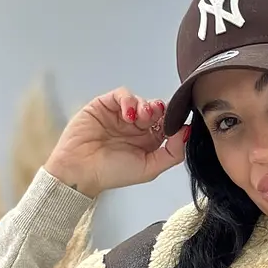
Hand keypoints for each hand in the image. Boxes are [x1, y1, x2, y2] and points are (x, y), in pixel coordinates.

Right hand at [45, 88, 188, 196]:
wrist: (81, 170)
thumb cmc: (112, 173)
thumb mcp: (150, 168)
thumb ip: (172, 153)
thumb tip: (187, 133)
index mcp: (150, 142)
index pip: (168, 125)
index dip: (173, 122)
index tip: (176, 125)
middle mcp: (137, 128)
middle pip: (157, 110)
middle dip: (160, 112)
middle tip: (155, 119)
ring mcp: (121, 115)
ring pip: (141, 101)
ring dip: (146, 106)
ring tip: (141, 118)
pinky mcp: (106, 105)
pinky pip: (122, 94)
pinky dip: (128, 100)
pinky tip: (128, 114)